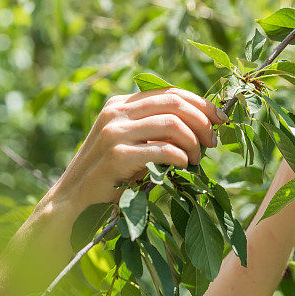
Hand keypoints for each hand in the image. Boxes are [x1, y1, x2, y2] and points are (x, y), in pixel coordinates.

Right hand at [49, 88, 227, 210]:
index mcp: (121, 104)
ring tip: (197, 159)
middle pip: (175, 103)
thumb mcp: (134, 144)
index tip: (221, 118)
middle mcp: (117, 112)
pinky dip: (181, 156)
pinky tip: (184, 166)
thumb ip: (158, 130)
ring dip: (194, 141)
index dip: (201, 104)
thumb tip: (204, 125)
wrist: (73, 202)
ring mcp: (115, 132)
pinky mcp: (117, 155)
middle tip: (213, 142)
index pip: (170, 93)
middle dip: (202, 121)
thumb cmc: (111, 176)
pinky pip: (162, 149)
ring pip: (172, 123)